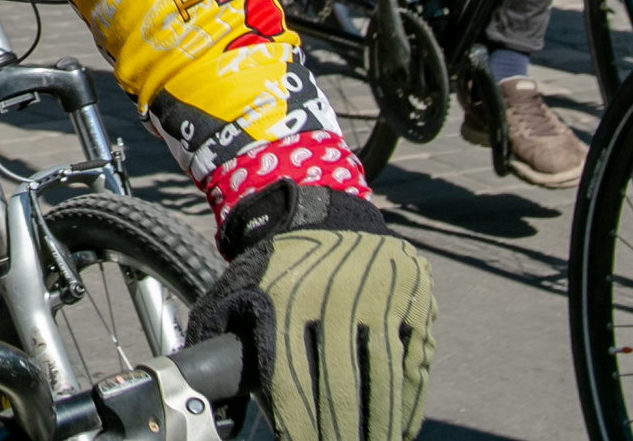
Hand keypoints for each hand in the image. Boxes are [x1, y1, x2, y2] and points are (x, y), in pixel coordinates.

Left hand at [189, 181, 435, 440]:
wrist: (326, 213)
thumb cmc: (278, 270)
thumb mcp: (238, 291)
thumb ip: (220, 342)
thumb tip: (217, 406)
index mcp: (287, 299)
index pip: (293, 378)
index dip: (298, 422)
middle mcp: (335, 296)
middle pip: (342, 385)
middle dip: (340, 430)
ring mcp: (380, 296)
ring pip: (383, 378)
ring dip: (380, 423)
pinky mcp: (414, 297)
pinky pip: (415, 360)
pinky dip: (410, 400)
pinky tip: (400, 426)